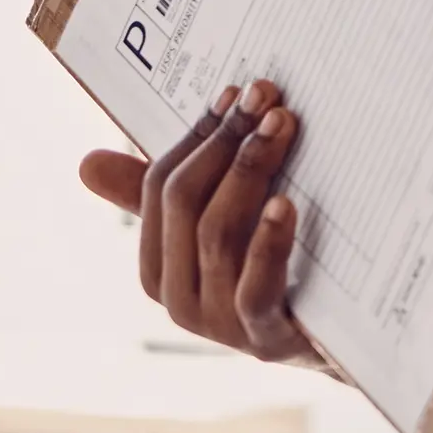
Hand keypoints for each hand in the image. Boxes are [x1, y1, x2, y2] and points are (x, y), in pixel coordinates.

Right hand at [78, 80, 323, 367]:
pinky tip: (287, 203)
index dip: (197, 134)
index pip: (160, 188)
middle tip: (266, 97)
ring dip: (249, 172)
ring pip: (217, 235)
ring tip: (280, 128)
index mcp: (159, 267)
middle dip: (224, 142)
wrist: (346, 342)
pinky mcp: (266, 339)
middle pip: (185, 204)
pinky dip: (269, 241)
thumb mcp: (223, 227)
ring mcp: (221, 324)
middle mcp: (179, 298)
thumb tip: (86, 162)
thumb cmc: (276, 271)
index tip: (234, 90)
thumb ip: (167, 195)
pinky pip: (255, 289)